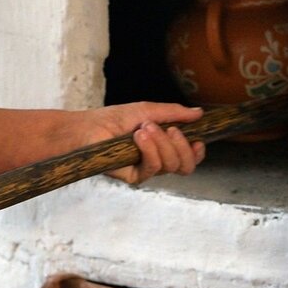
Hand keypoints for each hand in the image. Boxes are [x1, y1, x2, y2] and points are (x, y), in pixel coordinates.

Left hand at [84, 102, 206, 184]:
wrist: (88, 127)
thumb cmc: (113, 119)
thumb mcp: (147, 110)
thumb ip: (174, 112)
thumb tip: (199, 112)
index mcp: (164, 146)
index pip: (189, 157)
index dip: (197, 152)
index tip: (197, 139)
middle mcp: (158, 160)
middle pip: (186, 166)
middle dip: (181, 146)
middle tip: (168, 128)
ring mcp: (146, 170)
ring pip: (171, 166)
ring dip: (162, 143)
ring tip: (144, 128)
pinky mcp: (134, 177)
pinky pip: (153, 168)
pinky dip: (150, 150)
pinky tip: (139, 137)